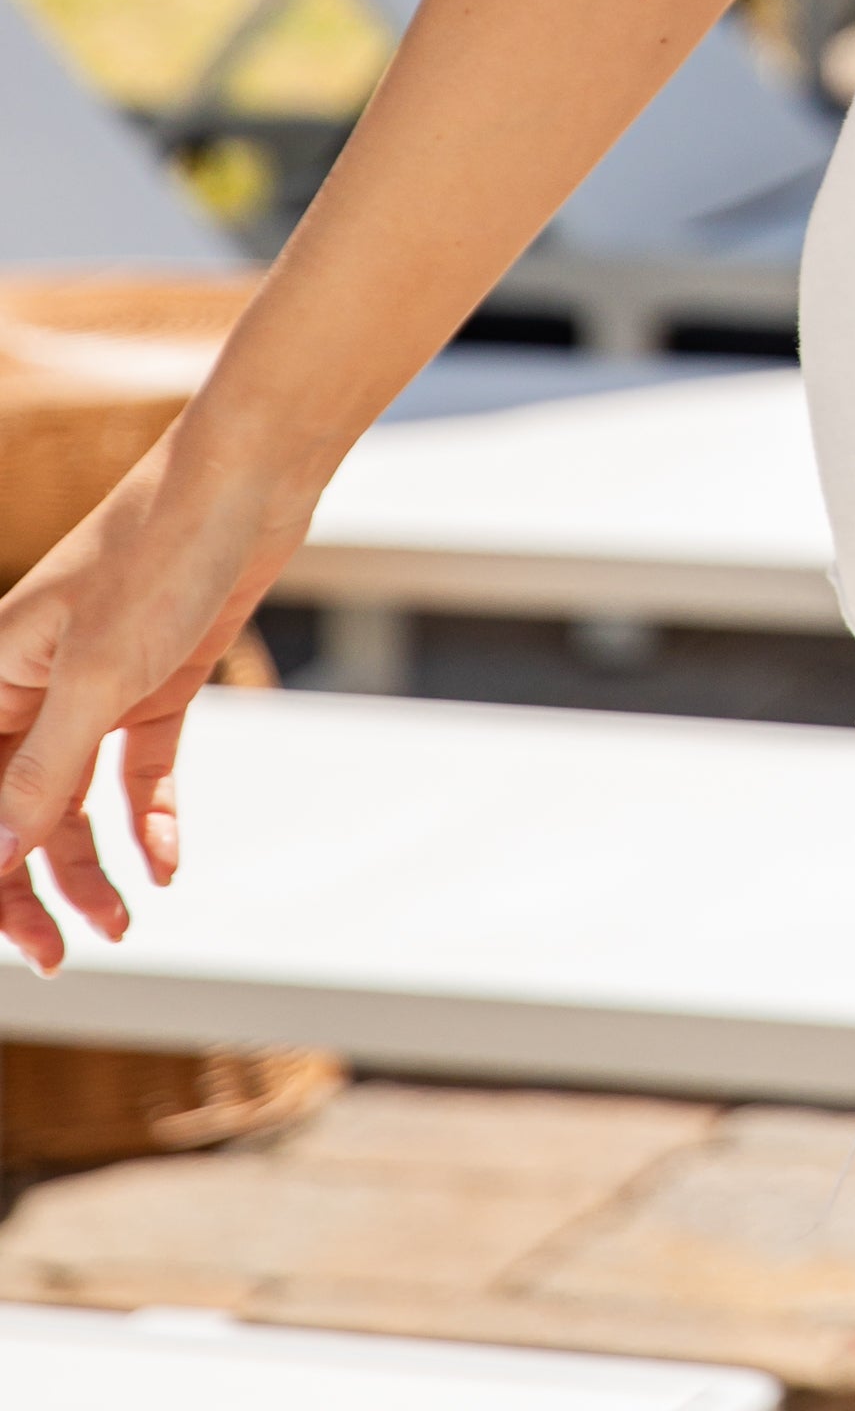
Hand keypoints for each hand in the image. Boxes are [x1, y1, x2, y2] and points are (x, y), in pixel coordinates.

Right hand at [0, 426, 319, 972]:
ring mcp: (98, 683)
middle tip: (63, 956)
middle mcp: (33, 685)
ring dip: (93, 864)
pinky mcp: (158, 680)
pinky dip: (150, 816)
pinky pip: (138, 768)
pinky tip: (167, 860)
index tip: (16, 940)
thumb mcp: (97, 677)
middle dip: (32, 886)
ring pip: (76, 798)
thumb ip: (40, 773)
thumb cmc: (162, 553)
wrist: (251, 479)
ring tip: (127, 920)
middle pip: (17, 807)